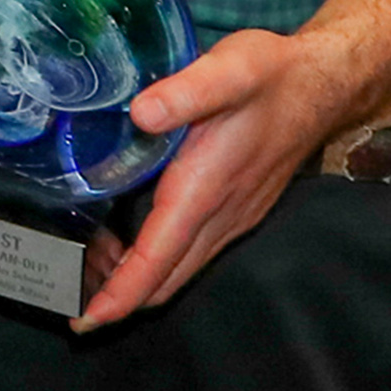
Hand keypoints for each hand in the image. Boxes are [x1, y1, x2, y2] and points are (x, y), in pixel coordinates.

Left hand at [73, 28, 351, 330]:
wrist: (324, 83)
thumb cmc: (273, 76)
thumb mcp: (229, 71)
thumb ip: (185, 92)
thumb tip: (141, 113)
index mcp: (206, 190)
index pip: (159, 258)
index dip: (121, 293)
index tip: (86, 319)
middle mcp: (221, 216)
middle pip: (166, 277)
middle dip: (118, 296)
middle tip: (66, 291)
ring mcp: (232, 217)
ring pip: (179, 268)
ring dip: (135, 278)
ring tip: (85, 266)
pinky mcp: (236, 210)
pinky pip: (191, 251)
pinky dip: (156, 260)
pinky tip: (126, 240)